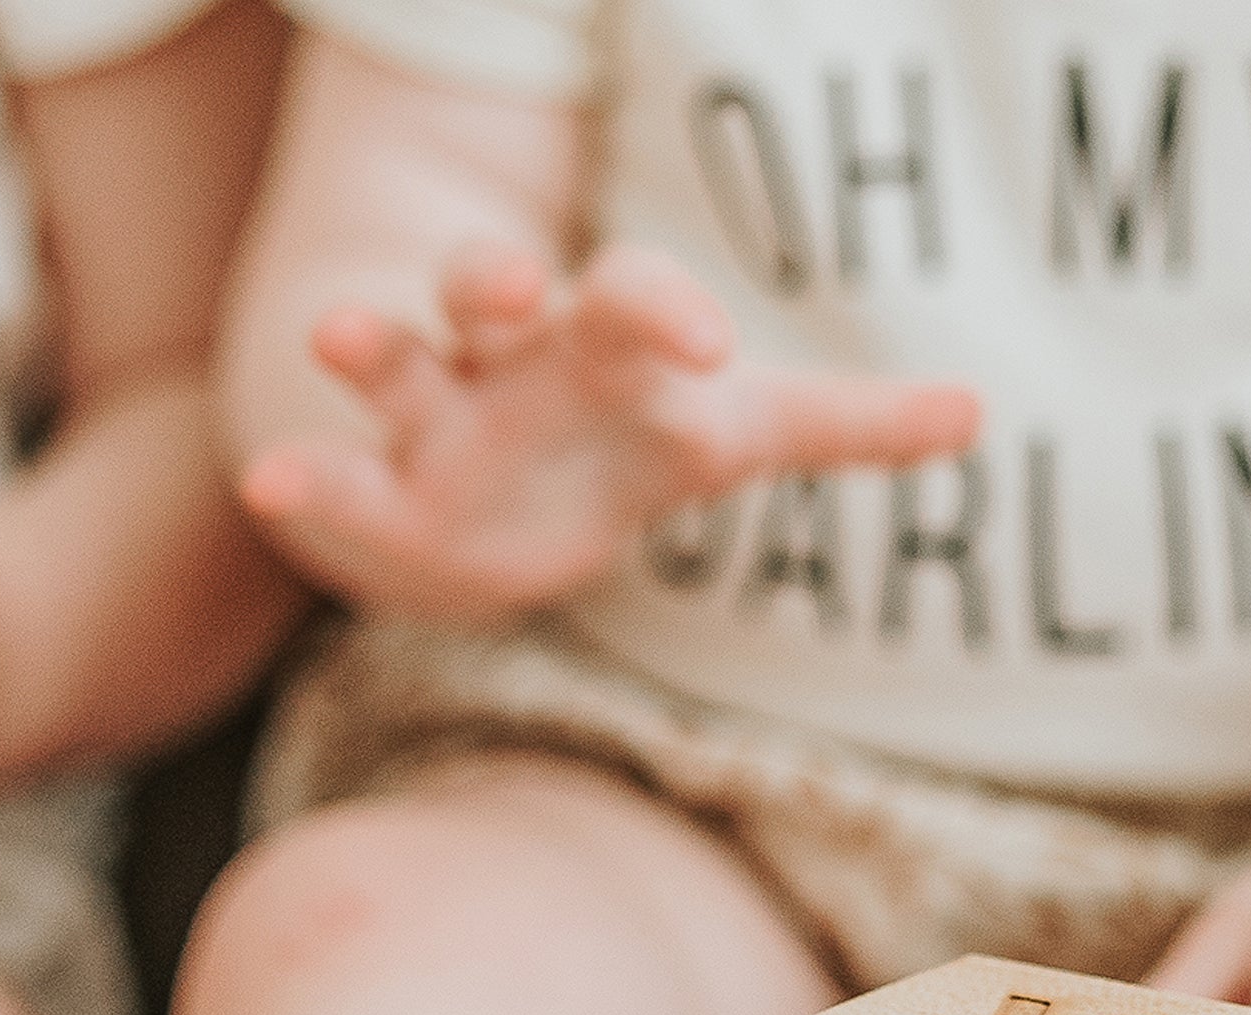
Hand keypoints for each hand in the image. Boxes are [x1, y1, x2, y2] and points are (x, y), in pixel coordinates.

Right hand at [240, 240, 980, 623]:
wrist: (504, 500)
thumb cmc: (629, 444)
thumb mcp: (737, 433)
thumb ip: (849, 426)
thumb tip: (976, 411)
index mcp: (604, 340)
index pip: (636, 301)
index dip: (668, 313)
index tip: (708, 339)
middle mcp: (509, 358)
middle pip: (493, 293)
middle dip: (492, 279)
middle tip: (506, 279)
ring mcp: (433, 418)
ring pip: (396, 358)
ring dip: (368, 340)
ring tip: (338, 330)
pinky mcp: (380, 492)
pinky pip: (335, 473)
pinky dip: (303, 476)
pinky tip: (274, 480)